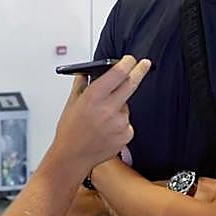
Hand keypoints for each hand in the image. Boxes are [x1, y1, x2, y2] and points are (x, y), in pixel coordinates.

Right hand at [50, 56, 150, 176]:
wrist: (72, 156)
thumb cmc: (70, 132)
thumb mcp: (71, 103)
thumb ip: (81, 84)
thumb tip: (87, 72)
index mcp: (94, 97)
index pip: (118, 73)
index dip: (127, 63)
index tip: (131, 59)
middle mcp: (108, 108)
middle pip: (131, 84)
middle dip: (140, 71)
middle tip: (146, 64)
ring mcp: (119, 123)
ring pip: (126, 106)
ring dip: (119, 106)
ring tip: (102, 119)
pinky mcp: (126, 135)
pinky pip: (127, 122)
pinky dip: (120, 123)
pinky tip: (107, 130)